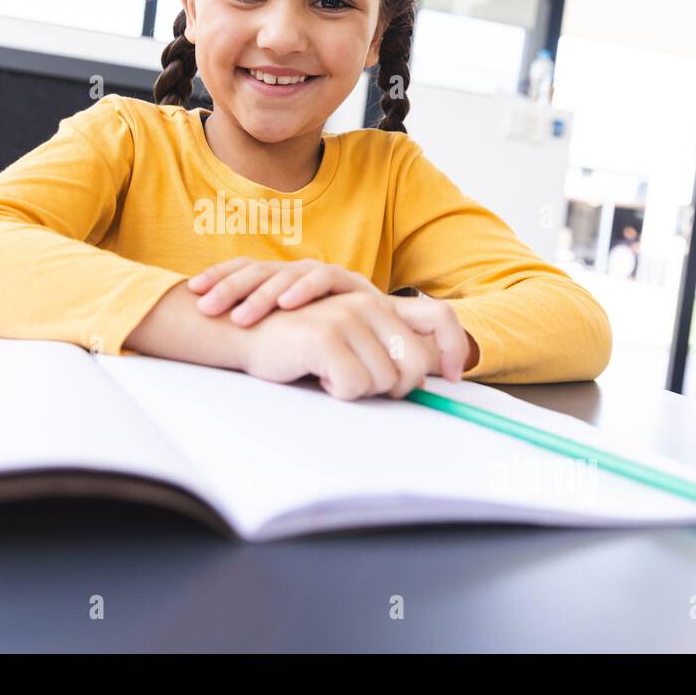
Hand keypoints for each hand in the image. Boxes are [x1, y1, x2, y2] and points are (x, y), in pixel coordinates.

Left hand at [188, 256, 381, 326]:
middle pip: (257, 270)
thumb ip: (264, 327)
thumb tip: (214, 332)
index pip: (245, 270)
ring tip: (241, 316)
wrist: (389, 334)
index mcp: (280, 279)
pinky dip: (305, 289)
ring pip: (285, 275)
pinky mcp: (351, 283)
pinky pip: (325, 279)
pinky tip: (287, 302)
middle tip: (206, 306)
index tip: (192, 290)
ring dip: (262, 294)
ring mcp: (324, 274)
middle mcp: (298, 272)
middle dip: (229, 286)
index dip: (219, 276)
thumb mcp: (291, 331)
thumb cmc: (333, 336)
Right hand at [238, 290, 471, 400]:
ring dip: (357, 390)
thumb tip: (423, 379)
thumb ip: (382, 348)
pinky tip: (316, 375)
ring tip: (330, 374)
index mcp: (378, 304)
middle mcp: (369, 306)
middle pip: (417, 365)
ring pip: (386, 382)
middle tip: (362, 385)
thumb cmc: (293, 343)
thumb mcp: (345, 338)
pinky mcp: (327, 336)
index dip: (454, 349)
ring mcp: (348, 318)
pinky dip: (336, 391)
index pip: (440, 318)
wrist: (240, 329)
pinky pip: (355, 387)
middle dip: (396, 387)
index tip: (455, 376)